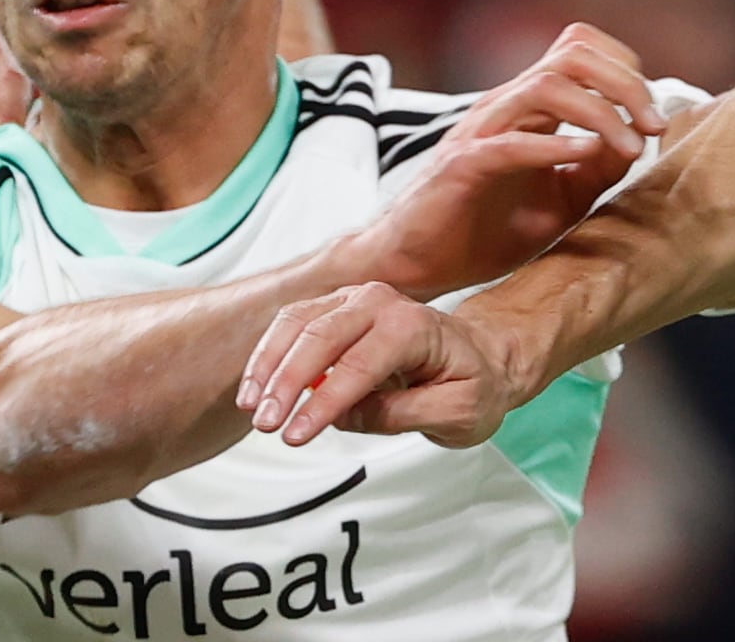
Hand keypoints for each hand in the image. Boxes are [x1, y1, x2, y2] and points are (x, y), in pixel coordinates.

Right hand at [240, 284, 512, 448]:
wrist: (481, 354)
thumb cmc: (473, 383)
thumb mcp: (457, 414)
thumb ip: (402, 414)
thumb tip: (346, 415)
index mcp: (414, 327)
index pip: (359, 365)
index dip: (324, 402)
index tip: (296, 435)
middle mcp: (381, 302)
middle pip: (320, 335)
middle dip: (286, 381)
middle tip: (266, 423)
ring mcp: (355, 300)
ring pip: (297, 323)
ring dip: (269, 365)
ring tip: (253, 408)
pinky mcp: (336, 308)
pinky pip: (293, 324)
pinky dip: (270, 354)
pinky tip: (257, 386)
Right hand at [360, 24, 662, 297]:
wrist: (418, 266)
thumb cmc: (485, 231)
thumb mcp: (561, 200)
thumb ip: (598, 169)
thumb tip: (640, 141)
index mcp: (530, 107)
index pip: (581, 49)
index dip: (626, 71)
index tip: (653, 119)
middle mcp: (506, 106)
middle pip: (572, 53)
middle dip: (625, 82)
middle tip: (653, 126)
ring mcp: (481, 131)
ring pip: (545, 86)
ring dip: (599, 112)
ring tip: (630, 148)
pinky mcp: (462, 166)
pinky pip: (508, 143)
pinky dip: (552, 145)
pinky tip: (585, 156)